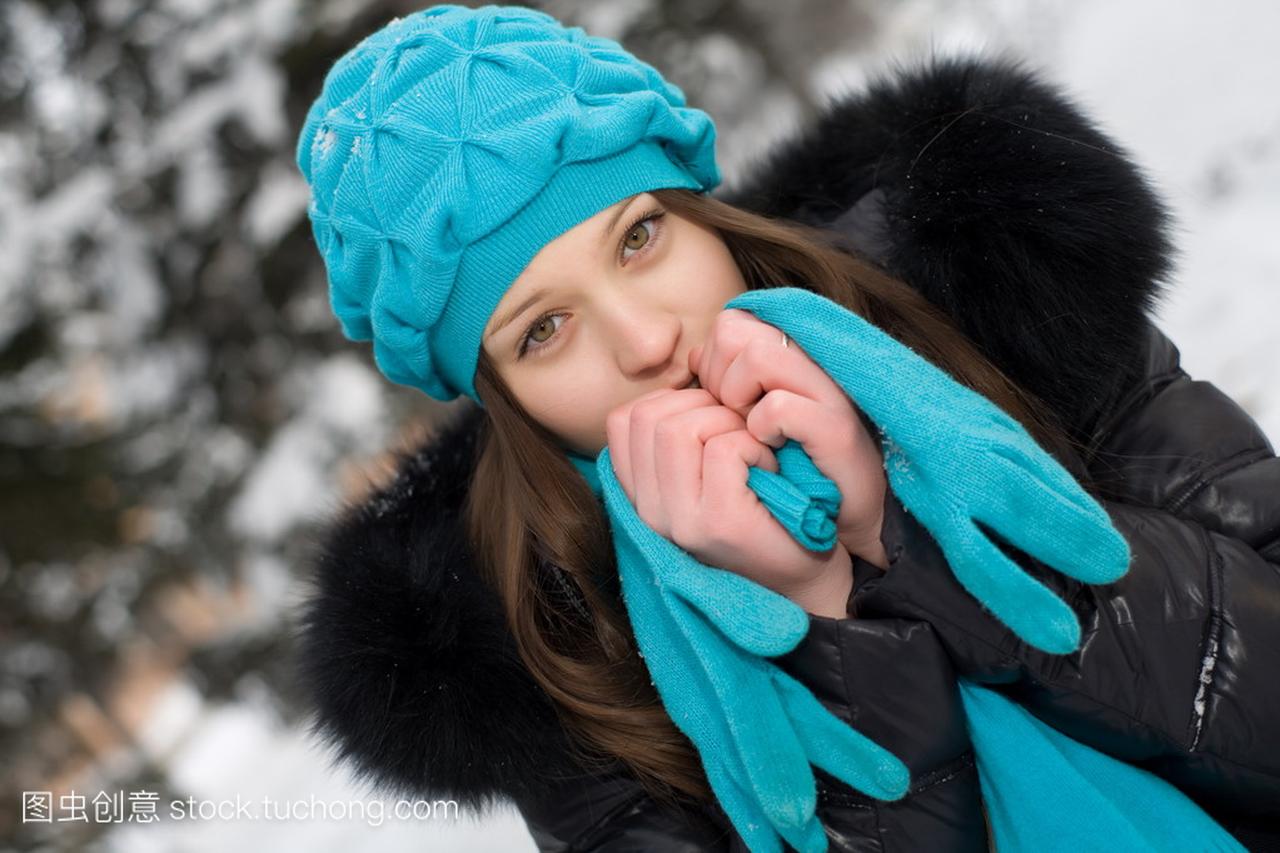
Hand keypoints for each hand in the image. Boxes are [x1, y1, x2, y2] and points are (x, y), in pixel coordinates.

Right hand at [604, 386, 853, 612]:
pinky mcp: (718, 524)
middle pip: (650, 415)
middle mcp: (650, 511)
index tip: (709, 421)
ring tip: (753, 452)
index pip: (624, 420)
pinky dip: (754, 445)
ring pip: (683, 427)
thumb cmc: (763, 514)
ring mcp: (679, 521)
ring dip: (729, 424)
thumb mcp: (709, 471)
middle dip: (702, 406)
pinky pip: (724, 449)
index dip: (670, 401)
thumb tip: (694, 362)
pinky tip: (768, 470)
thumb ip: (686, 428)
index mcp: (642, 496)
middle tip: (739, 433)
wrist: (804, 583)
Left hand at [689, 308, 888, 569]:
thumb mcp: (755, 420)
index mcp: (791, 358)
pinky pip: (779, 406)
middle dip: (716, 377)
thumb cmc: (792, 474)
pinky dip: (763, 427)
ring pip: (758, 357)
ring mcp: (828, 395)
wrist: (844, 525)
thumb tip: (691, 358)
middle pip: (733, 330)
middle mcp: (812, 365)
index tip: (719, 400)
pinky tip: (768, 450)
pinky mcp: (838, 429)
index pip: (731, 323)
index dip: (712, 360)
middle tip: (730, 417)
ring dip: (737, 397)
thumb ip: (728, 383)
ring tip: (747, 431)